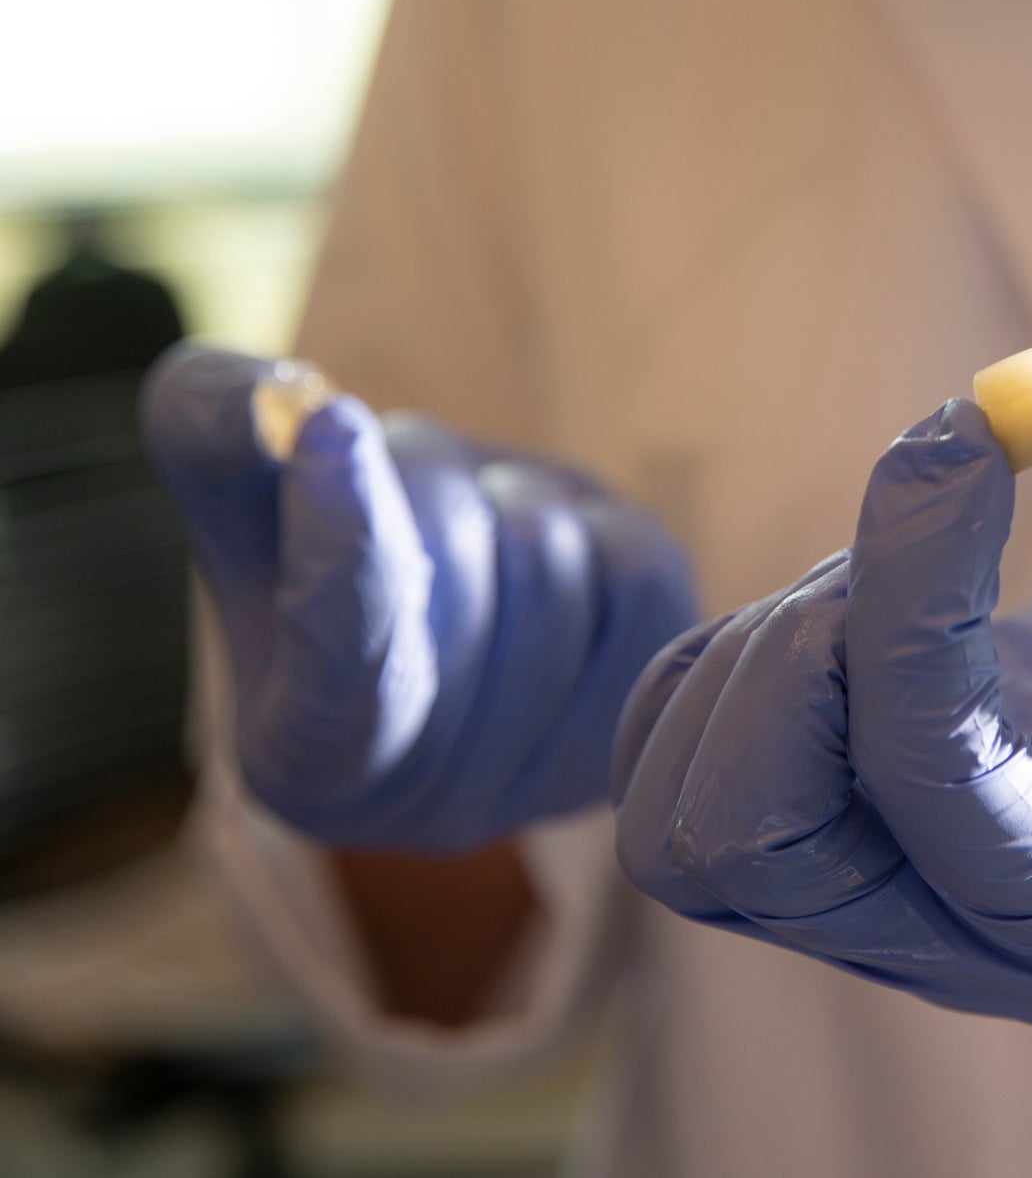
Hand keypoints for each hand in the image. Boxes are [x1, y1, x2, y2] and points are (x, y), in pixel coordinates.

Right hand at [142, 344, 699, 850]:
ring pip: (549, 553)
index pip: (343, 660)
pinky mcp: (650, 704)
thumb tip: (260, 394)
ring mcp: (557, 767)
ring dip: (503, 505)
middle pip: (452, 559)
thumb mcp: (246, 515)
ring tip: (471, 542)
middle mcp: (438, 801)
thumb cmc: (323, 577)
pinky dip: (587, 526)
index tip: (334, 426)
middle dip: (419, 480)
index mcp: (311, 763)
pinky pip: (634, 563)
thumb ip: (217, 443)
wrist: (460, 648)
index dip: (344, 541)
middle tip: (395, 493)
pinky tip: (546, 565)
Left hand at [611, 365, 1031, 1031]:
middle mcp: (967, 952)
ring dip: (759, 660)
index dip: (915, 587)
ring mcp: (880, 916)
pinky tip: (848, 608)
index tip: (970, 435)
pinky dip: (723, 668)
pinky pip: (674, 774)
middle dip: (804, 650)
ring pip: (681, 821)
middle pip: (744, 839)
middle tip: (922, 530)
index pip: (931, 781)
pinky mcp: (825, 854)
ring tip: (894, 577)